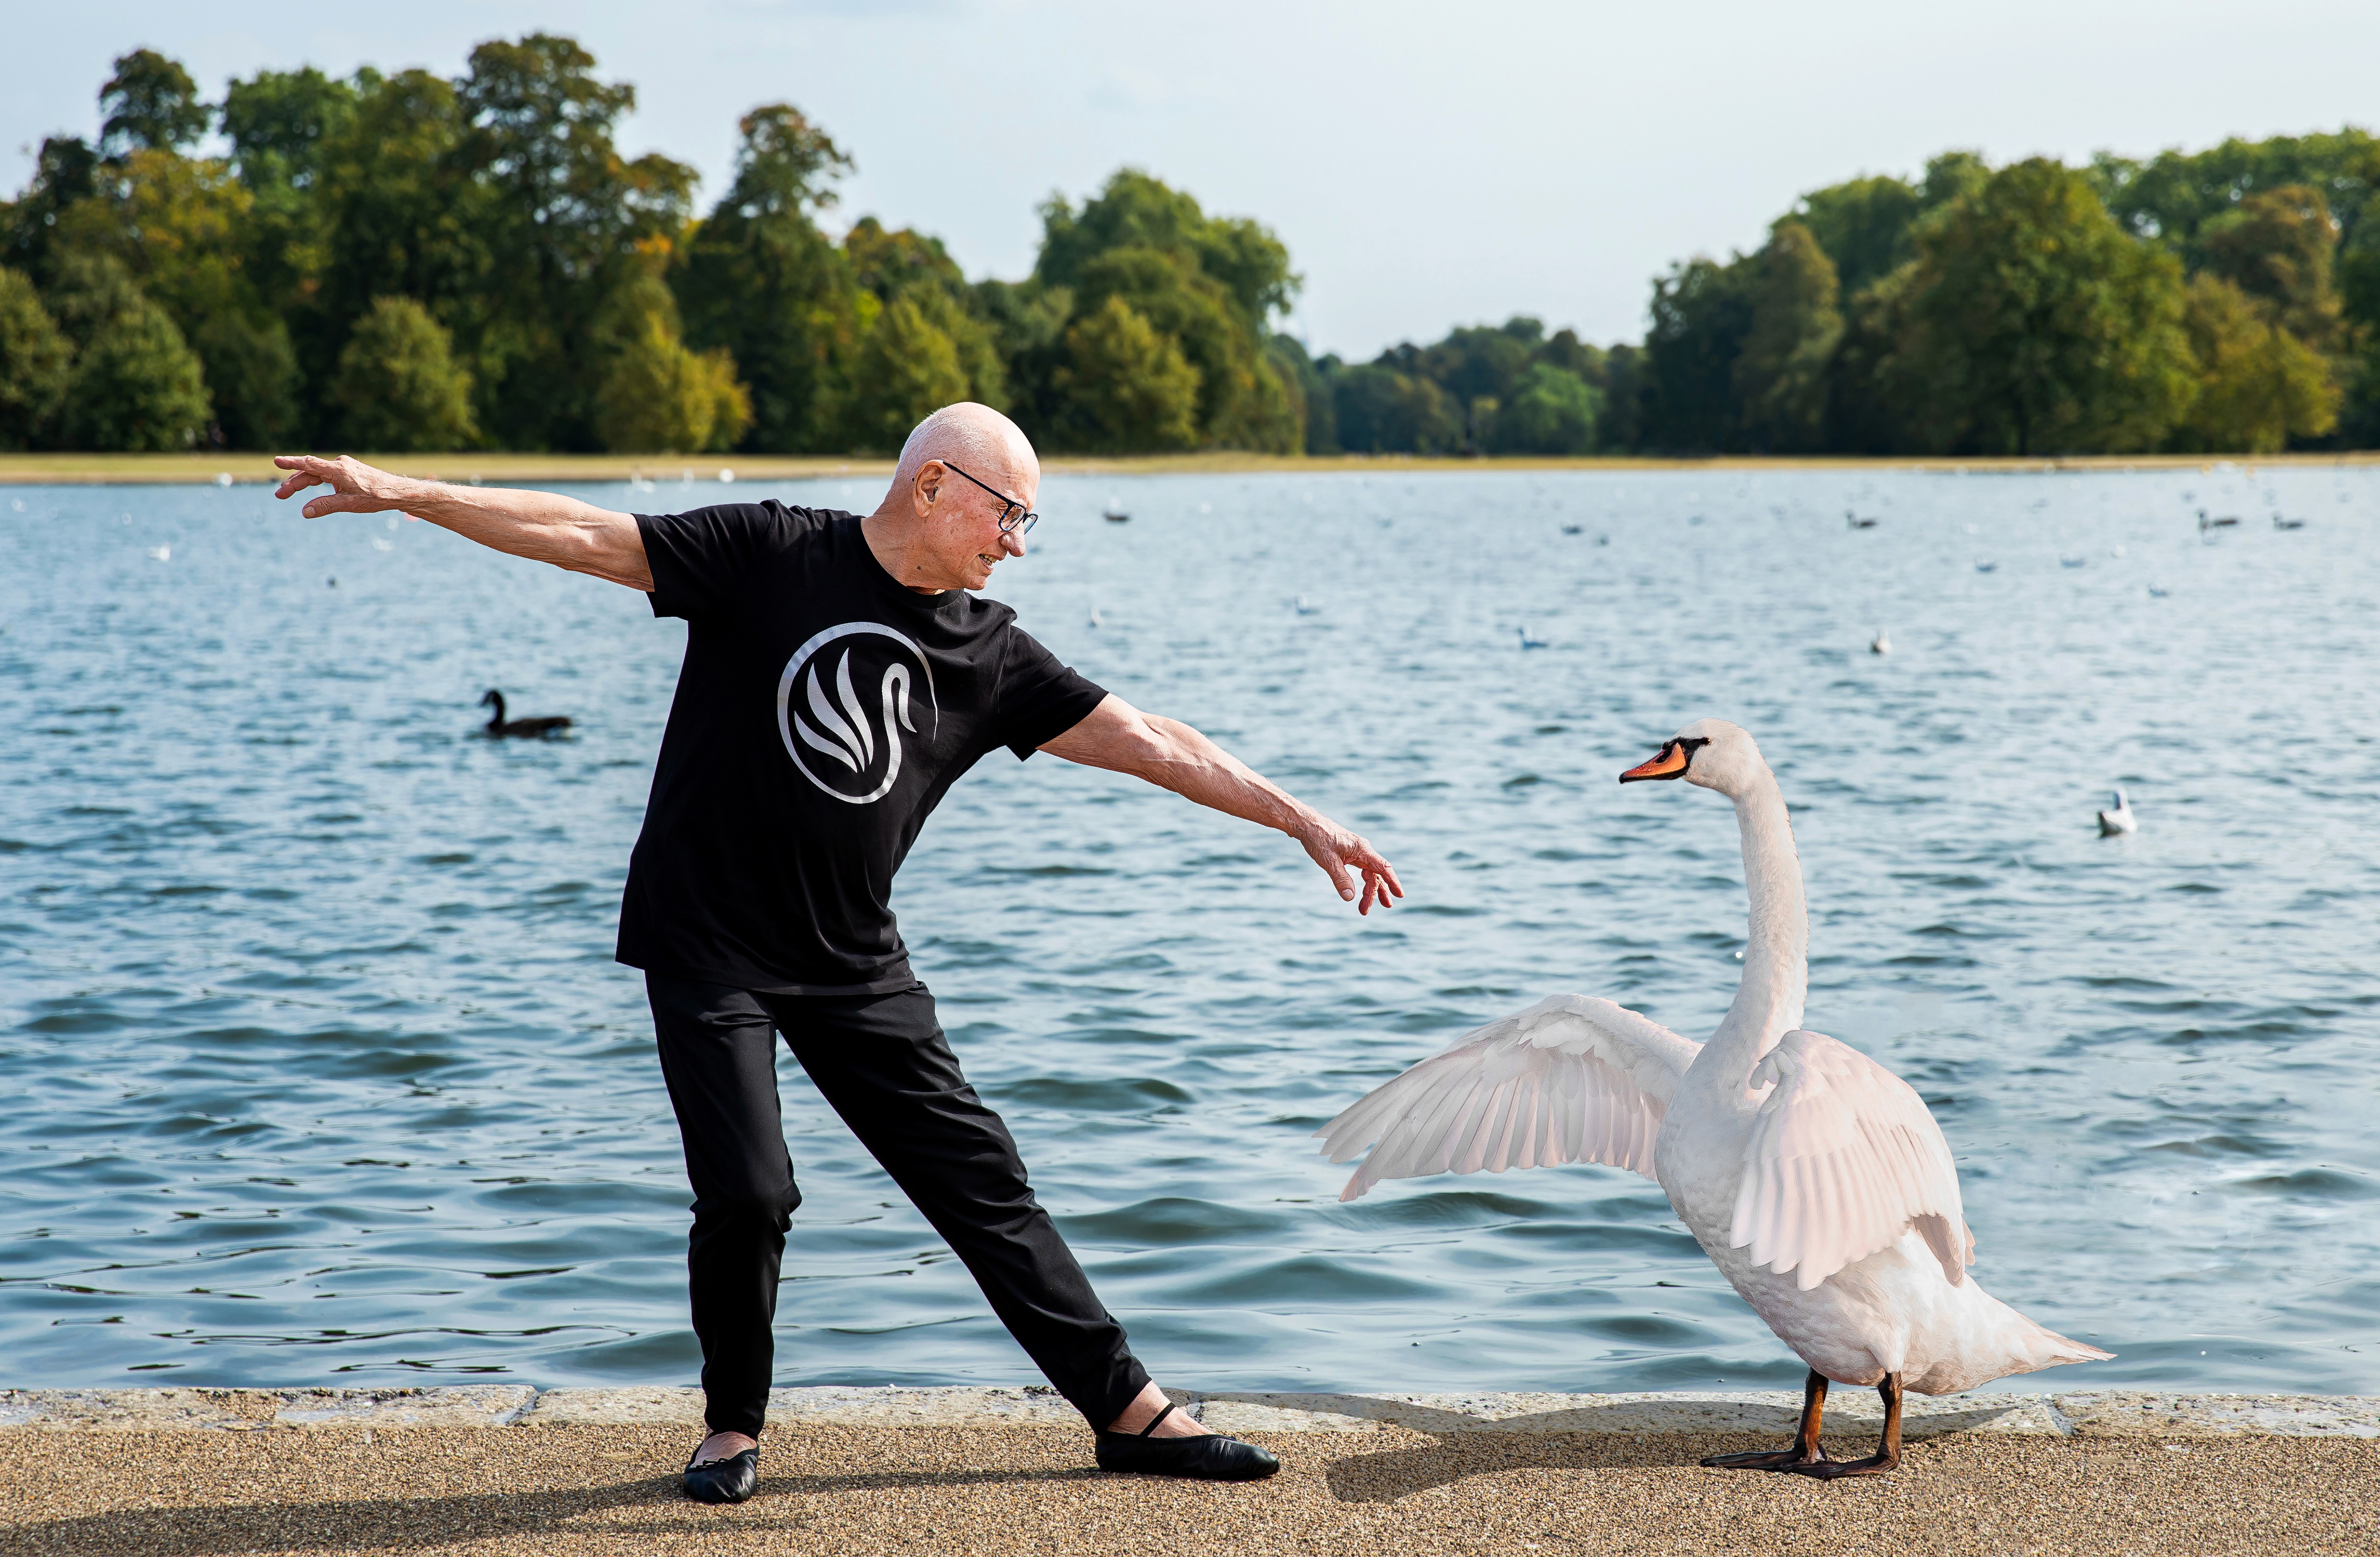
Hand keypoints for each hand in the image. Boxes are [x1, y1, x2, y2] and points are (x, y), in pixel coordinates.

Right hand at [272, 454, 413, 517]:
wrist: (397, 492)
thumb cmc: (376, 497)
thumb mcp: (349, 504)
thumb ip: (325, 506)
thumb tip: (304, 512)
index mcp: (338, 470)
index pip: (309, 464)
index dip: (291, 463)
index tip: (276, 461)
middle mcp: (340, 464)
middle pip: (310, 472)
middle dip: (293, 483)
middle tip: (279, 495)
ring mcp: (344, 467)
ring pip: (317, 474)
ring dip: (302, 483)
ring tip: (287, 493)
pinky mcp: (349, 471)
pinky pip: (327, 475)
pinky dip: (316, 481)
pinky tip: (309, 488)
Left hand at [1296, 818, 1403, 914]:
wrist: (1308, 825)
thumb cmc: (1318, 839)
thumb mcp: (1328, 860)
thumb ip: (1340, 879)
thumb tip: (1350, 898)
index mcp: (1362, 849)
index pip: (1382, 867)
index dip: (1392, 881)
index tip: (1400, 894)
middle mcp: (1363, 850)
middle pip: (1375, 875)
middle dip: (1373, 893)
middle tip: (1364, 911)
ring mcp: (1357, 852)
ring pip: (1369, 874)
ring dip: (1369, 891)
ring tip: (1365, 908)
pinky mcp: (1351, 855)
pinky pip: (1362, 870)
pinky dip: (1362, 883)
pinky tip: (1361, 892)